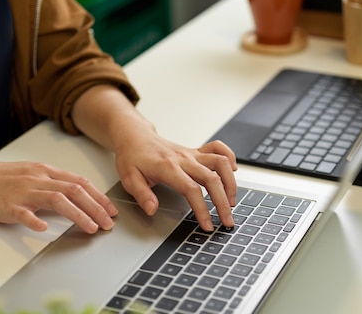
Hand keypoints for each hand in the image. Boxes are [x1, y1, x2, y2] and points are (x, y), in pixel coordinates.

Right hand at [0, 161, 117, 233]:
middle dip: (96, 207)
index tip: (111, 210)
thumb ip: (54, 184)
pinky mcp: (7, 205)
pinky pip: (23, 213)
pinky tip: (44, 228)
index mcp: (45, 172)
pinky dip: (34, 220)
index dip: (99, 196)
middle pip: (74, 190)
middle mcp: (38, 179)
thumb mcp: (32, 175)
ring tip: (91, 228)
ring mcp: (22, 191)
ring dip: (78, 214)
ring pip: (56, 199)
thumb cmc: (1, 179)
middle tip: (108, 223)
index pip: (79, 182)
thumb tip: (79, 197)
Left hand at [114, 136, 237, 231]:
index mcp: (168, 167)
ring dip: (230, 182)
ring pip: (220, 163)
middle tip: (228, 221)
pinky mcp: (196, 151)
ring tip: (233, 201)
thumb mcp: (129, 178)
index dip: (202, 209)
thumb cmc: (132, 157)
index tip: (208, 225)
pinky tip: (233, 171)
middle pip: (211, 178)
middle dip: (223, 202)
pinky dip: (230, 158)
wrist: (135, 137)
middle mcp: (183, 159)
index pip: (191, 189)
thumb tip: (152, 209)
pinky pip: (218, 148)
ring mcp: (192, 154)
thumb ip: (142, 194)